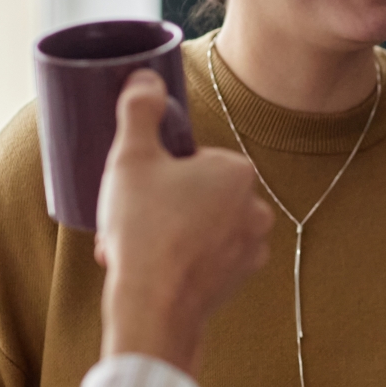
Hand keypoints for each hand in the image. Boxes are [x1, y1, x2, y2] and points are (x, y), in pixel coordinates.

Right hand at [95, 70, 271, 369]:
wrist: (154, 309)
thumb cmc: (144, 231)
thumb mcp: (131, 157)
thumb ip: (140, 110)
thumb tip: (147, 78)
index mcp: (237, 171)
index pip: (191, 159)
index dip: (156, 174)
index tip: (135, 192)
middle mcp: (256, 208)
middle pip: (195, 193)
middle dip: (159, 205)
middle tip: (129, 222)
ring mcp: (251, 247)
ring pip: (198, 226)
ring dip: (165, 233)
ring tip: (132, 248)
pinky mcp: (238, 280)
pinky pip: (204, 258)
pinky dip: (178, 260)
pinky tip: (150, 270)